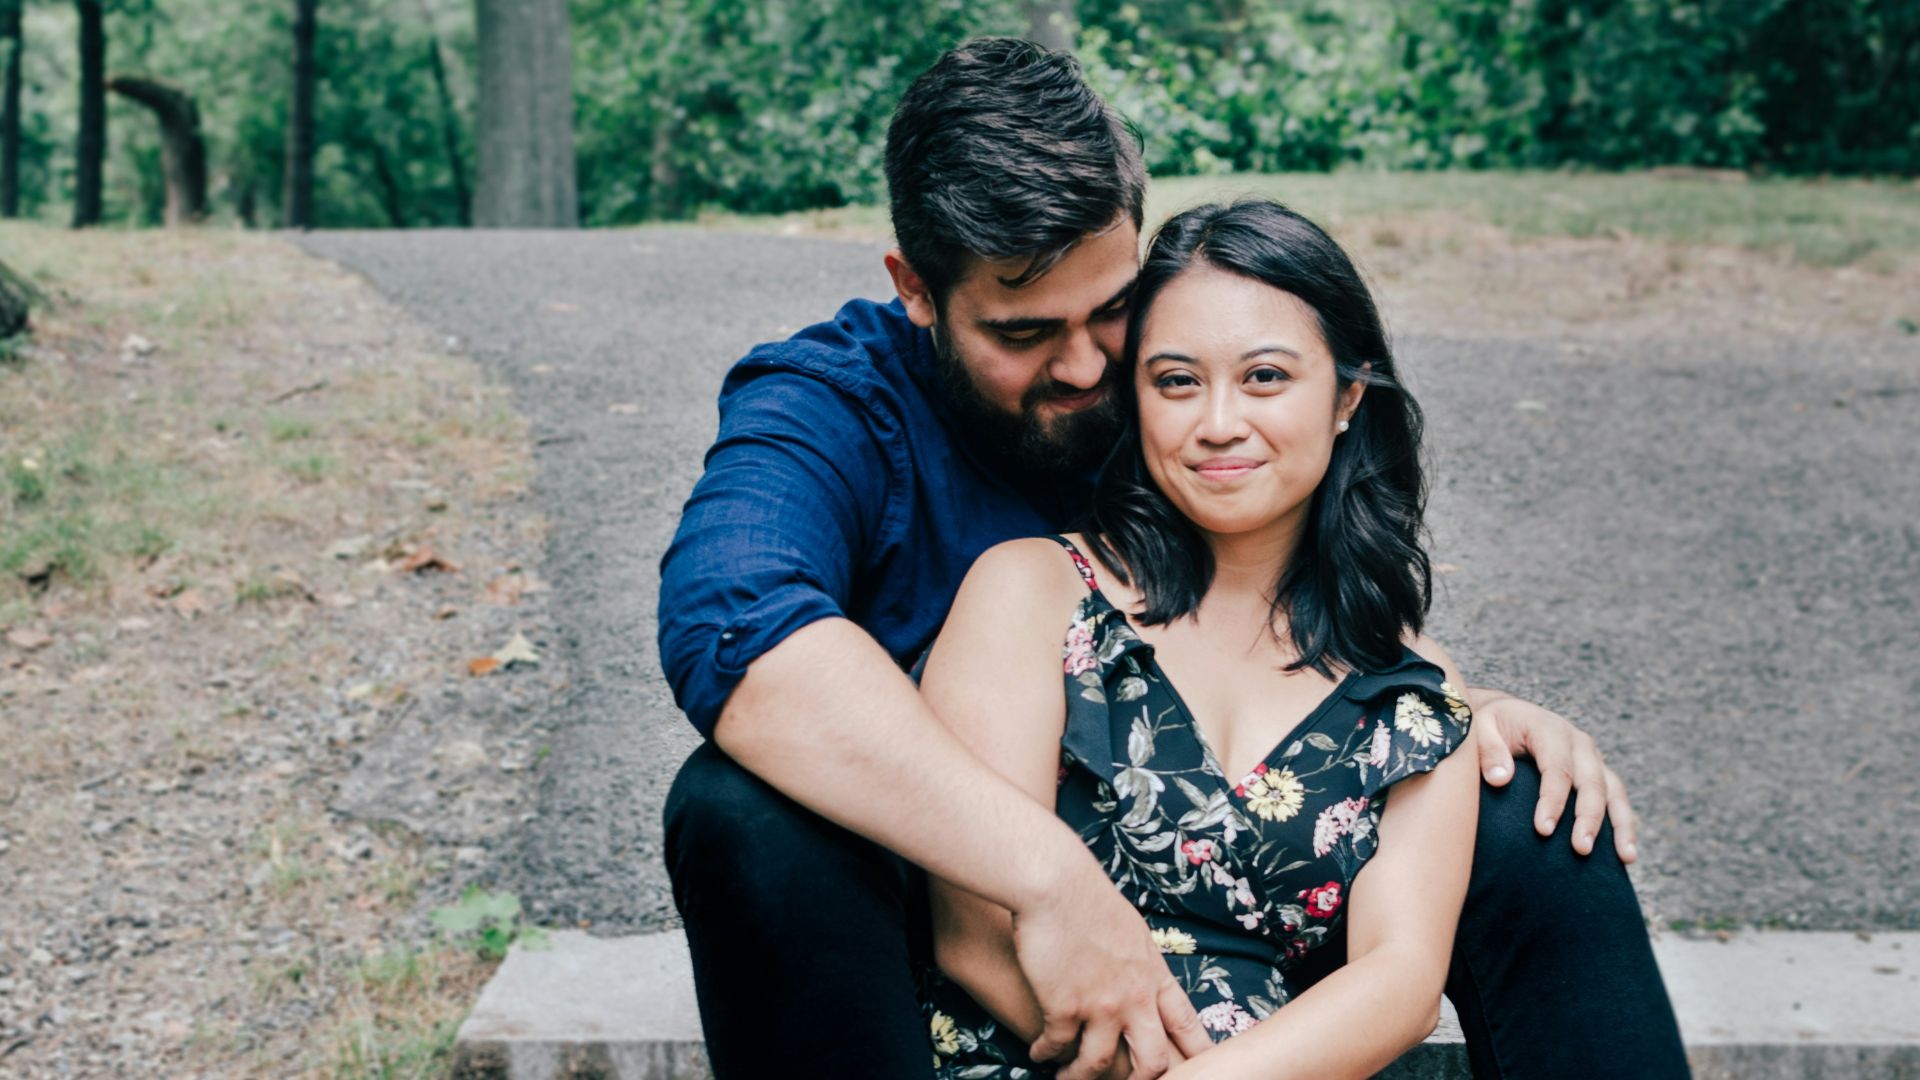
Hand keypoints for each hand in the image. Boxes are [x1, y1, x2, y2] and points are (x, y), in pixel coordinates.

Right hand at [1011, 863, 1211, 1079]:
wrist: (1055, 883)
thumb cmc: (1088, 896)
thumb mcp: (1132, 929)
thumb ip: (1140, 961)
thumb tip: (1141, 974)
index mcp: (1153, 974)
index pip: (1185, 1023)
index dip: (1196, 1052)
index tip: (1202, 1069)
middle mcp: (1133, 996)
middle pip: (1152, 1060)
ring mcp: (1100, 1005)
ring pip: (1099, 1063)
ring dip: (1081, 1077)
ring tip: (1067, 1079)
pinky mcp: (1064, 1007)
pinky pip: (1057, 1047)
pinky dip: (1046, 1055)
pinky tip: (1038, 1054)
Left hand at [1463, 688, 1638, 863]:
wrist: (1504, 715)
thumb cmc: (1489, 725)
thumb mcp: (1479, 728)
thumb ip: (1488, 750)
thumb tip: (1500, 779)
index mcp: (1549, 728)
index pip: (1556, 768)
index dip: (1552, 800)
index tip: (1543, 830)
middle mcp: (1578, 742)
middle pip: (1591, 782)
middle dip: (1588, 817)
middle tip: (1581, 849)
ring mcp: (1591, 758)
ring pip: (1613, 791)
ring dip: (1620, 824)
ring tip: (1626, 857)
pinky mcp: (1597, 772)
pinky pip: (1616, 798)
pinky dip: (1624, 823)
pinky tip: (1627, 852)